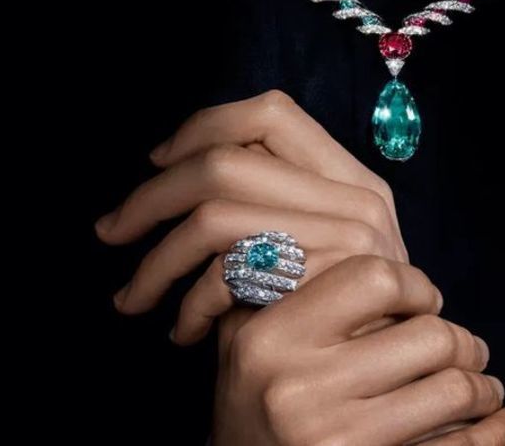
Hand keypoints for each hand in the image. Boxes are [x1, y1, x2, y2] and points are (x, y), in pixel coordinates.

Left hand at [94, 89, 409, 343]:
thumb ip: (274, 198)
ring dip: (155, 263)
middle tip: (111, 230)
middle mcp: (355, 202)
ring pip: (212, 218)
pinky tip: (182, 331)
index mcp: (352, 178)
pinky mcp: (322, 291)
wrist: (393, 392)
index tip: (159, 159)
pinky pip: (227, 277)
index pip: (270, 113)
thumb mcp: (322, 246)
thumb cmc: (335, 318)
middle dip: (150, 197)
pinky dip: (189, 305)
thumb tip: (171, 166)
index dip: (204, 126)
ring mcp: (343, 245)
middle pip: (224, 163)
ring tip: (130, 297)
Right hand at [211, 253, 504, 445]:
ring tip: (482, 385)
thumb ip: (285, 282)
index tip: (422, 298)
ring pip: (452, 390)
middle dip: (462, 340)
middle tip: (467, 347)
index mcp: (270, 336)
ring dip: (481, 385)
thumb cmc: (252, 403)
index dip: (414, 283)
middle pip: (427, 335)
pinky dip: (497, 433)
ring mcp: (333, 436)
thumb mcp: (245, 336)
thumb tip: (361, 232)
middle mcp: (297, 386)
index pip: (373, 277)